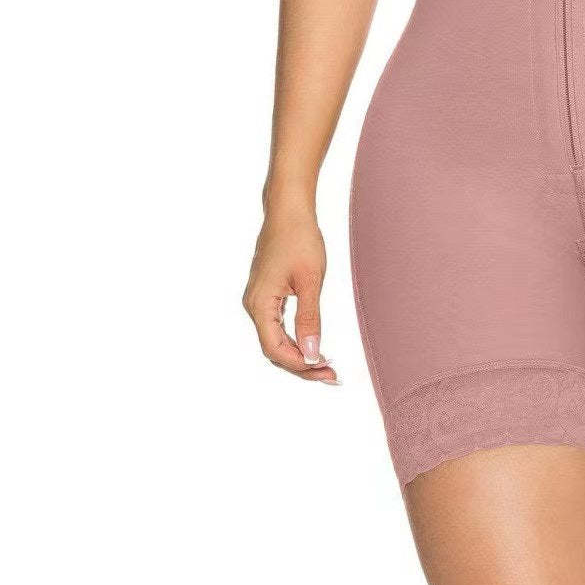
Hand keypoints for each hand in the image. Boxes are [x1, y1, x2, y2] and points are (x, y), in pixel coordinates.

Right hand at [242, 205, 338, 384]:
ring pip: (275, 339)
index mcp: (260, 304)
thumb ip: (310, 318)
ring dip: (298, 354)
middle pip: (273, 349)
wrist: (288, 209)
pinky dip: (293, 339)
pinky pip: (276, 326)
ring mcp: (258, 300)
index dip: (300, 365)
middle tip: (331, 375)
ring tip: (325, 365)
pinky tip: (311, 344)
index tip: (326, 371)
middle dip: (301, 365)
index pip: (275, 349)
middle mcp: (254, 305)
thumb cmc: (299, 238)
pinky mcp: (266, 294)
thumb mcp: (311, 280)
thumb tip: (312, 353)